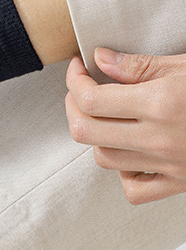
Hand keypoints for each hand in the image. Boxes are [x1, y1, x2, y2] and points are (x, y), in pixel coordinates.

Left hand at [65, 49, 185, 204]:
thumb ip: (142, 66)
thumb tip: (100, 59)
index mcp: (161, 103)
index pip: (91, 99)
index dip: (74, 81)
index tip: (78, 67)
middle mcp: (160, 138)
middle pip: (85, 131)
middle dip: (73, 107)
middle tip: (81, 89)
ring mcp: (169, 165)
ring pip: (104, 159)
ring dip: (96, 136)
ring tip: (107, 115)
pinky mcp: (180, 184)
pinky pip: (134, 189)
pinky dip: (123, 172)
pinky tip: (131, 150)